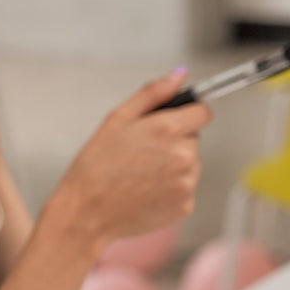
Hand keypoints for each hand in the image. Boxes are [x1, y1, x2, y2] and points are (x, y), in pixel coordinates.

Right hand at [50, 71, 211, 250]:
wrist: (86, 213)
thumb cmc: (95, 167)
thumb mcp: (117, 119)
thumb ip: (152, 94)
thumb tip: (179, 76)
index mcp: (168, 129)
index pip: (203, 112)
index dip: (188, 114)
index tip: (175, 122)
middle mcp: (183, 156)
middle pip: (194, 139)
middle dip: (175, 142)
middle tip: (143, 154)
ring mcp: (186, 184)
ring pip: (191, 165)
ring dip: (174, 166)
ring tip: (142, 175)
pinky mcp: (184, 206)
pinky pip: (185, 190)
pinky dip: (171, 190)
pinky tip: (147, 192)